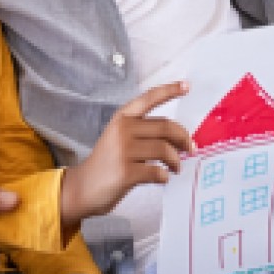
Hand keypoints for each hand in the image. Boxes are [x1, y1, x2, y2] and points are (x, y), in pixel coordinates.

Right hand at [61, 82, 191, 228]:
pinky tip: (162, 177)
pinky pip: (157, 171)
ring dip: (176, 161)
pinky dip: (165, 176)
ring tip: (175, 167)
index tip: (186, 86)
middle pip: (165, 127)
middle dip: (183, 138)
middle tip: (190, 148)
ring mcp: (123, 151)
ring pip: (164, 150)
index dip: (169, 90)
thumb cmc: (107, 162)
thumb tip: (180, 139)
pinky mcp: (126, 172)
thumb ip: (144, 132)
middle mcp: (123, 129)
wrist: (83, 187)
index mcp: (122, 118)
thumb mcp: (119, 137)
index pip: (149, 98)